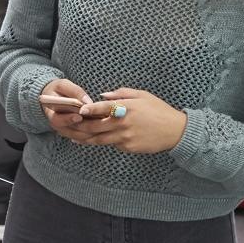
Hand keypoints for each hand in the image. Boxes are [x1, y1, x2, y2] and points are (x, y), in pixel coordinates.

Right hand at [41, 78, 99, 141]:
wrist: (52, 98)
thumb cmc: (58, 89)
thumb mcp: (63, 85)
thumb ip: (75, 92)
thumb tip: (87, 101)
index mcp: (51, 113)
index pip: (57, 120)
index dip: (68, 119)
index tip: (79, 116)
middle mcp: (57, 126)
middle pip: (72, 131)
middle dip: (87, 127)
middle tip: (100, 122)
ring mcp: (65, 131)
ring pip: (80, 136)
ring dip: (92, 132)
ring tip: (104, 125)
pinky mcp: (72, 133)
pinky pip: (84, 137)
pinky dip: (93, 134)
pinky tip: (103, 128)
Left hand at [71, 88, 189, 155]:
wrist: (174, 131)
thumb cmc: (158, 110)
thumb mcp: (141, 95)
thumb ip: (120, 94)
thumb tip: (102, 96)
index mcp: (126, 108)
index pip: (103, 108)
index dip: (89, 109)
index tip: (78, 110)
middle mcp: (123, 124)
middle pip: (96, 127)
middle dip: (80, 127)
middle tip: (69, 126)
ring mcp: (125, 138)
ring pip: (100, 139)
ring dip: (86, 138)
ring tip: (73, 137)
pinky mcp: (128, 148)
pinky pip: (112, 144)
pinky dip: (103, 141)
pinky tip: (93, 140)